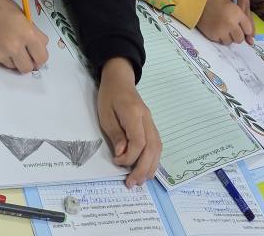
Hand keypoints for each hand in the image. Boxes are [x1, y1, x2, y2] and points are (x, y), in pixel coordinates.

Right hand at [0, 0, 48, 72]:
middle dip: (29, 62)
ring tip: (10, 45)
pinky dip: (4, 57)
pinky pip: (2, 63)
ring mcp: (1, 54)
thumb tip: (39, 48)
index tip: (38, 53)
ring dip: (16, 60)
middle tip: (27, 55)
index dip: (41, 56)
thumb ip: (34, 33)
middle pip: (28, 68)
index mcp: (28, 34)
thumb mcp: (25, 17)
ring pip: (15, 67)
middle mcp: (15, 47)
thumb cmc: (4, 8)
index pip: (42, 57)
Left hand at [98, 57, 161, 186]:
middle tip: (131, 183)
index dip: (129, 157)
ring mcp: (151, 121)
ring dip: (151, 166)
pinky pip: (156, 143)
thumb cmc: (109, 96)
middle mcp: (147, 118)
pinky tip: (146, 168)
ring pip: (158, 147)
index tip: (116, 161)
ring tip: (140, 180)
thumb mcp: (105, 114)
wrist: (120, 79)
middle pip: (152, 147)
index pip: (139, 141)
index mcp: (134, 114)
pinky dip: (153, 158)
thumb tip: (122, 154)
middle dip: (143, 168)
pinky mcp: (151, 124)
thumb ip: (115, 134)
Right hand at [197, 0, 253, 44]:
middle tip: (233, 29)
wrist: (198, 2)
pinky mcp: (213, 36)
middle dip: (238, 35)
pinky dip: (220, 37)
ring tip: (224, 28)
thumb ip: (243, 18)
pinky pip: (221, 42)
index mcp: (237, 13)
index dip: (246, 29)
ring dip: (229, 37)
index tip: (243, 28)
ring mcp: (222, 30)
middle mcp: (231, 23)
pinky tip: (217, 29)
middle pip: (240, 38)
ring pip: (231, 42)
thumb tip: (251, 38)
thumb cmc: (217, 0)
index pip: (249, 29)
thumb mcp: (233, 4)